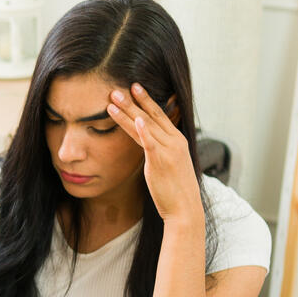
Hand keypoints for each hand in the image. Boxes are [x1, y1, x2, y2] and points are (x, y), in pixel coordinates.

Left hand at [107, 83, 202, 223]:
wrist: (184, 208)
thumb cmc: (175, 190)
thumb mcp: (170, 166)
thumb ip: (160, 152)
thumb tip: (149, 146)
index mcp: (177, 141)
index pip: (160, 115)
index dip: (146, 101)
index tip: (135, 88)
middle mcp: (174, 141)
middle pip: (151, 116)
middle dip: (134, 100)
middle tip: (118, 88)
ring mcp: (168, 150)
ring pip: (145, 126)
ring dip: (128, 111)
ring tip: (113, 99)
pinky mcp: (161, 162)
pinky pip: (150, 143)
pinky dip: (143, 130)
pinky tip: (136, 119)